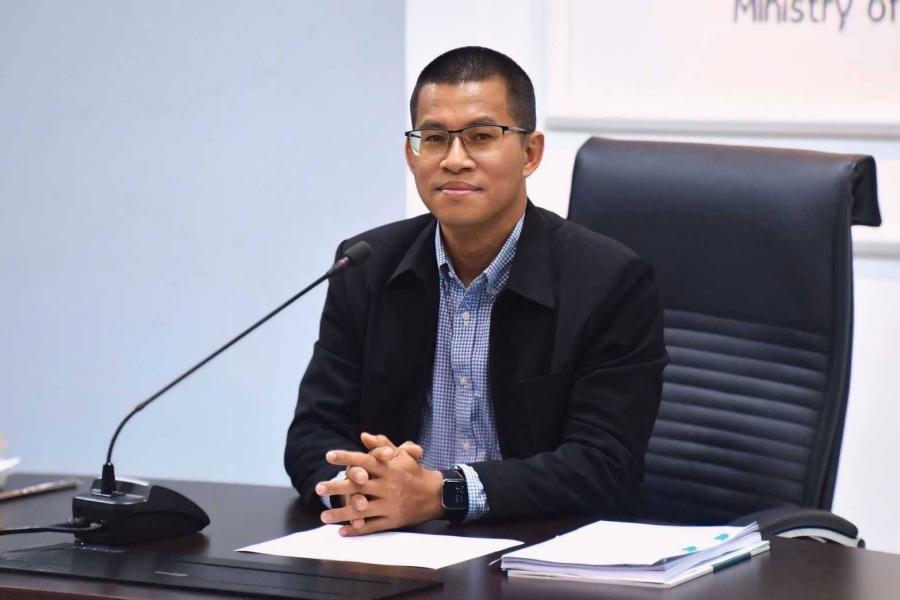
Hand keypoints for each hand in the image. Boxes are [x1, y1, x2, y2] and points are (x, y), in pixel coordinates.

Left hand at [315, 437, 442, 535]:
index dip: (347, 458)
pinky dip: (357, 529)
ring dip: (342, 513)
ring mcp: (390, 505)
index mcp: (389, 469)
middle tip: (319, 487)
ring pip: (363, 510)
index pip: (365, 461)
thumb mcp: (401, 455)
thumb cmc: (414, 472)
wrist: (435, 495)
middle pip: (359, 487)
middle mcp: (388, 487)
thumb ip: (381, 445)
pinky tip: (342, 530)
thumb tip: (363, 436)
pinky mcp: (392, 521)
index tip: (329, 455)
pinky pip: (372, 526)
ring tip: (323, 515)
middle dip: (338, 487)